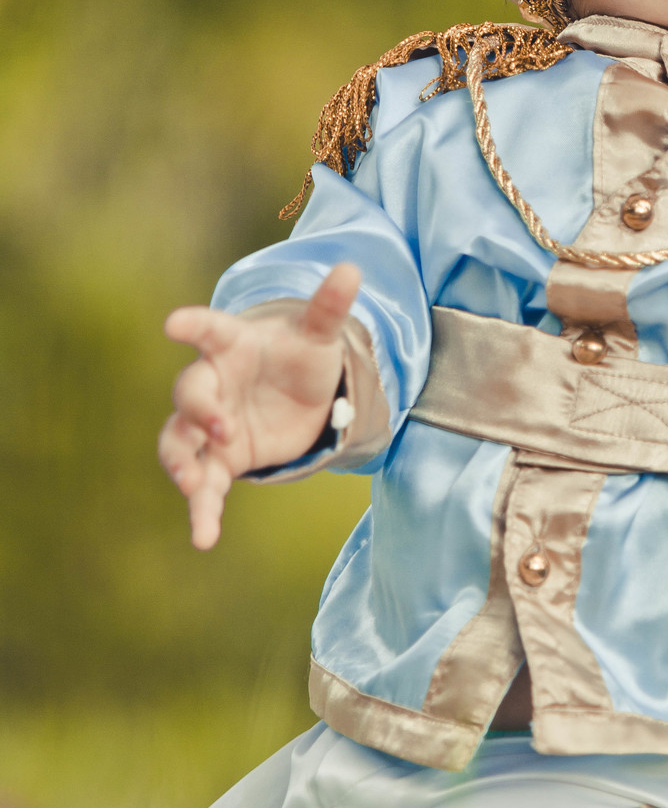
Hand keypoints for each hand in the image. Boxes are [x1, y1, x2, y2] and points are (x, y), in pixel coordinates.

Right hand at [157, 263, 361, 550]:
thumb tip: (354, 269)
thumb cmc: (300, 357)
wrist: (297, 397)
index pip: (208, 330)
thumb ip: (329, 308)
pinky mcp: (219, 462)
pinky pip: (204, 487)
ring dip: (182, 463)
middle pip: (190, 394)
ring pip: (180, 443)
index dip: (191, 324)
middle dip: (201, 412)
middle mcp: (212, 384)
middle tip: (222, 429)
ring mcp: (209, 426)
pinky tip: (204, 538)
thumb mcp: (320, 336)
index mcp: (231, 345)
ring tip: (192, 486)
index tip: (173, 323)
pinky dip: (202, 512)